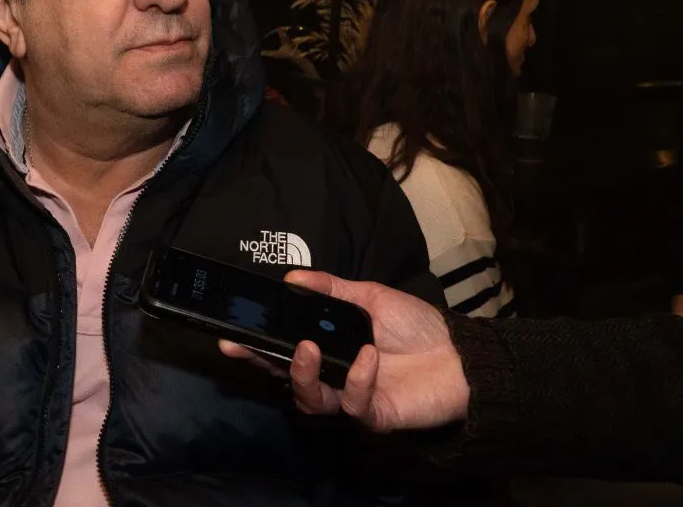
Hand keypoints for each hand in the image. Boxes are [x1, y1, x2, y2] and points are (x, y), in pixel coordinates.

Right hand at [219, 269, 468, 432]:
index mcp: (328, 349)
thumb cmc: (416, 327)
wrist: (461, 356)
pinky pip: (353, 403)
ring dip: (303, 375)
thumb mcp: (370, 297)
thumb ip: (331, 289)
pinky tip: (369, 357)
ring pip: (311, 399)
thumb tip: (292, 277)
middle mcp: (333, 376)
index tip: (233, 335)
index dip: (256, 345)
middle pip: (287, 378)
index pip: (283, 350)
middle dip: (263, 362)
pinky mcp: (373, 416)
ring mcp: (351, 398)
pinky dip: (357, 378)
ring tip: (308, 349)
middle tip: (245, 346)